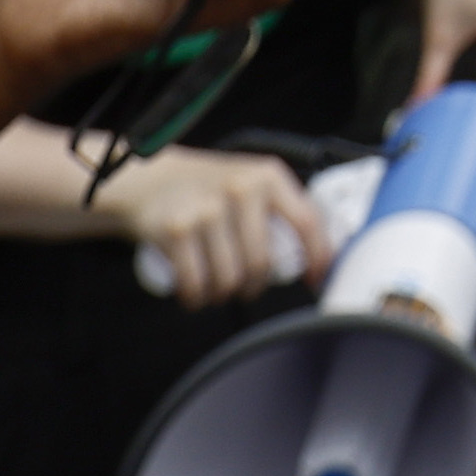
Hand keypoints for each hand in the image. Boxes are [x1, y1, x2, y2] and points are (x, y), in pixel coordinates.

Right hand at [101, 145, 327, 309]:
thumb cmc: (211, 189)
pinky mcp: (177, 230)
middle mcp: (241, 189)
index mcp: (268, 177)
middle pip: (262, 264)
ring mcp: (207, 209)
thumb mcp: (253, 182)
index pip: (307, 221)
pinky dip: (196, 299)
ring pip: (229, 280)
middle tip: (244, 284)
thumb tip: (322, 251)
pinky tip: (195, 293)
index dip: (318, 256)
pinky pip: (195, 285)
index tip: (317, 279)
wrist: (153, 180)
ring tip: (216, 284)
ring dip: (222, 294)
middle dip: (254, 286)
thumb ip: (283, 207)